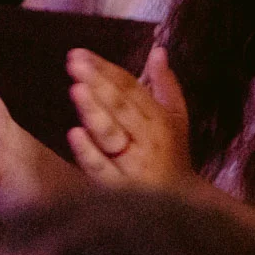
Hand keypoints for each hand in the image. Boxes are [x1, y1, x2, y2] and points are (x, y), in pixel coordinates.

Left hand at [66, 45, 193, 186]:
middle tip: (75, 63)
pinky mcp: (120, 188)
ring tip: (76, 89)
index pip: (132, 89)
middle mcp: (149, 139)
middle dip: (99, 84)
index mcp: (160, 120)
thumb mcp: (176, 118)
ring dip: (95, 112)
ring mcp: (134, 164)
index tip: (82, 54)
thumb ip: (166, 84)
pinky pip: (103, 168)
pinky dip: (89, 152)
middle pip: (122, 108)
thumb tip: (158, 51)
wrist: (180, 204)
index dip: (107, 70)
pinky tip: (74, 134)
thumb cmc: (172, 155)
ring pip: (113, 135)